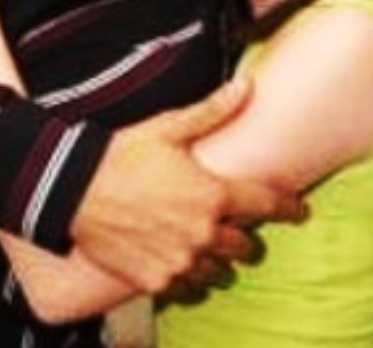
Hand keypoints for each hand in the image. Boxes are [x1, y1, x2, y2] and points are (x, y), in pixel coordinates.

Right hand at [70, 79, 304, 293]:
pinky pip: (186, 286)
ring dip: (217, 258)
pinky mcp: (156, 280)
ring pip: (218, 270)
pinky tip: (178, 260)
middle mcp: (202, 234)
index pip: (267, 205)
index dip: (288, 207)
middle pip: (244, 245)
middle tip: (235, 227)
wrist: (73, 190)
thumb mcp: (169, 128)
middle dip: (244, 236)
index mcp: (212, 195)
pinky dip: (188, 275)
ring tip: (205, 245)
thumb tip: (247, 86)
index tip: (299, 210)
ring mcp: (180, 261)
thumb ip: (213, 111)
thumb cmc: (123, 155)